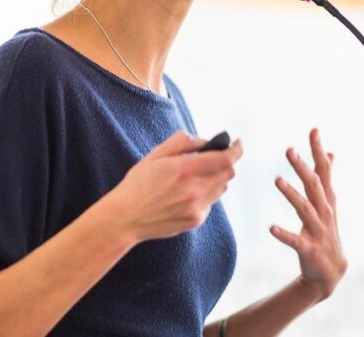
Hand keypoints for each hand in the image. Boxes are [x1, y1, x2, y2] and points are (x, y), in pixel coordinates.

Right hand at [108, 130, 242, 241]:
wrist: (125, 218)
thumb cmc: (137, 185)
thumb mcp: (155, 155)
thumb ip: (182, 143)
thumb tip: (204, 142)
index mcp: (183, 169)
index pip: (225, 159)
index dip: (236, 150)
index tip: (238, 143)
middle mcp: (194, 190)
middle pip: (228, 173)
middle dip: (225, 162)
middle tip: (214, 158)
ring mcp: (196, 208)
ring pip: (221, 188)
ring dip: (216, 178)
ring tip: (195, 177)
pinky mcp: (195, 220)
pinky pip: (211, 202)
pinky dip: (205, 194)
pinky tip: (186, 194)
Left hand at [271, 128, 347, 301]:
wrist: (331, 271)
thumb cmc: (326, 231)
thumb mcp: (328, 203)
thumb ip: (327, 178)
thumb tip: (330, 152)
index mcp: (327, 200)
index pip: (323, 171)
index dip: (318, 151)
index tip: (314, 130)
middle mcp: (325, 211)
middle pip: (313, 186)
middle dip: (302, 167)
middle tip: (289, 150)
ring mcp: (318, 230)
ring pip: (304, 209)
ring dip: (291, 194)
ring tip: (277, 180)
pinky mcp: (309, 249)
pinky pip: (295, 241)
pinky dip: (284, 234)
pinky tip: (270, 228)